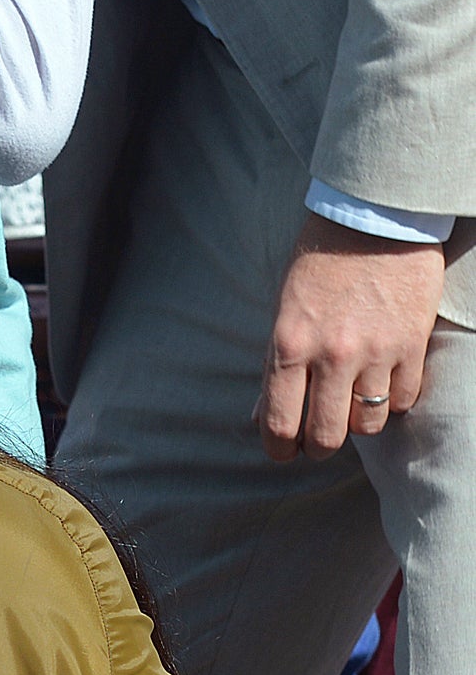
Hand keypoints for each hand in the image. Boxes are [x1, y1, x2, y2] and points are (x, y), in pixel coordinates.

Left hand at [255, 214, 447, 460]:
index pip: (279, 422)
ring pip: (367, 423)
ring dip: (358, 423)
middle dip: (319, 447)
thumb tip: (261, 415)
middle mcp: (331, 355)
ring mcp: (376, 351)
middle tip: (319, 441)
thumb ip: (274, 366)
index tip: (283, 453)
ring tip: (352, 407)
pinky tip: (383, 387)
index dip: (279, 449)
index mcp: (289, 346)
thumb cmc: (320, 266)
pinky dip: (392, 402)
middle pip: (326, 435)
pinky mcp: (412, 344)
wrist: (374, 221)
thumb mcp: (283, 313)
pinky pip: (403, 399)